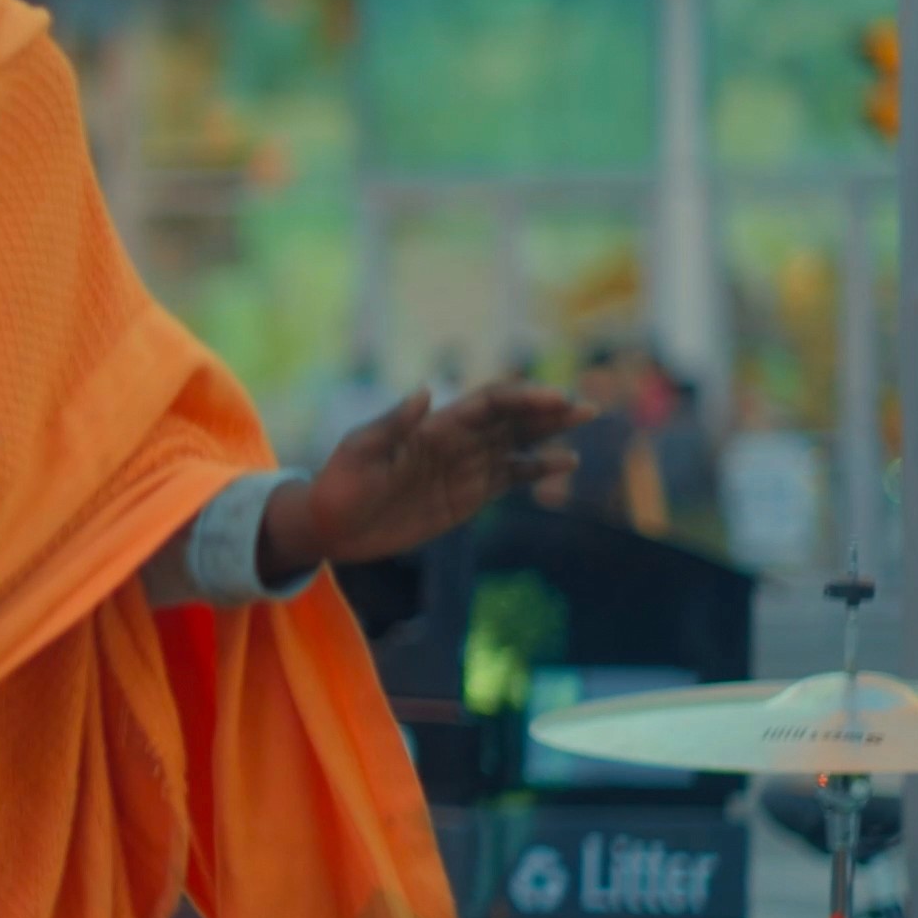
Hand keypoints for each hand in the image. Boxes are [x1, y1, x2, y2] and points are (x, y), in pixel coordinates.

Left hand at [263, 382, 588, 577]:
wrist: (331, 526)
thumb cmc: (338, 485)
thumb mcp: (358, 453)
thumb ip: (392, 424)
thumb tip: (425, 391)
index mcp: (433, 427)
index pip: (487, 404)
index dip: (522, 397)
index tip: (554, 399)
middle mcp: (455, 442)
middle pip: (510, 418)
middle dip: (547, 409)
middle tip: (586, 407)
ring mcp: (463, 468)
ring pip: (516, 443)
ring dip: (550, 431)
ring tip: (584, 423)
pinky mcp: (467, 496)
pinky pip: (509, 477)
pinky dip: (537, 467)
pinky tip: (565, 461)